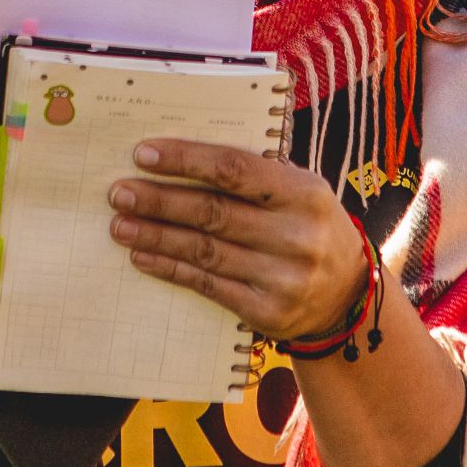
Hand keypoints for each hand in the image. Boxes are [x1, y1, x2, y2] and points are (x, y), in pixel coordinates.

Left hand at [109, 138, 369, 340]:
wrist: (347, 296)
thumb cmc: (310, 227)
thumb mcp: (299, 191)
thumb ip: (254, 175)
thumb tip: (182, 157)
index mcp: (305, 192)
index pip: (234, 169)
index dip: (186, 160)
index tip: (144, 154)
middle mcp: (297, 235)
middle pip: (212, 212)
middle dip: (159, 201)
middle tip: (120, 193)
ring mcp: (283, 277)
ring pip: (204, 251)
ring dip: (156, 236)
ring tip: (120, 225)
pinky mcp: (267, 311)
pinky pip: (207, 285)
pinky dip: (171, 269)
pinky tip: (144, 256)